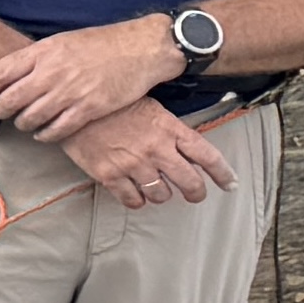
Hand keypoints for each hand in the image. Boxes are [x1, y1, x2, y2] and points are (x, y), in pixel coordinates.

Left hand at [0, 15, 178, 141]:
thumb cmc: (100, 44)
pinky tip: (43, 134)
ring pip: (31, 118)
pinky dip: (45, 135)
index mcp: (44, 51)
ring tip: (24, 124)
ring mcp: (70, 92)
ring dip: (23, 124)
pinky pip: (56, 130)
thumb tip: (12, 74)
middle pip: (11, 99)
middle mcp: (52, 72)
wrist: (140, 49)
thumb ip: (38, 58)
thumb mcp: (63, 41)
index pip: (1, 72)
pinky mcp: (88, 109)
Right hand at [61, 101, 235, 207]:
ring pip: (161, 195)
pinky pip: (132, 200)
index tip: (230, 184)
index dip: (222, 173)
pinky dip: (137, 201)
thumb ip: (167, 127)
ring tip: (157, 188)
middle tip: (194, 194)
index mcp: (168, 128)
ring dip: (162, 194)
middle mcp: (156, 149)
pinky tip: (135, 194)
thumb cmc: (112, 102)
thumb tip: (184, 145)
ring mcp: (133, 164)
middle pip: (190, 182)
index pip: (206, 155)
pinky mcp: (110, 175)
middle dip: (196, 192)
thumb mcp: (148, 105)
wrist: (73, 104)